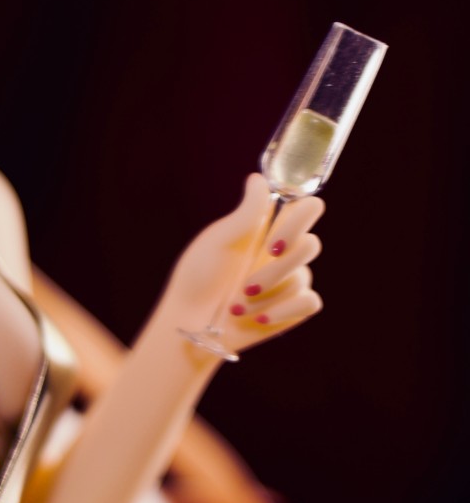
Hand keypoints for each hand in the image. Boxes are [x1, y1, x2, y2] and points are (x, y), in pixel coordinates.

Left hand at [162, 175, 323, 357]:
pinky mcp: (293, 308)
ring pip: (303, 278)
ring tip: (235, 306)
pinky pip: (308, 303)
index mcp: (269, 229)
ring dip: (265, 295)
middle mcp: (284, 252)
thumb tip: (258, 178)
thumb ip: (247, 212)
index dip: (302, 220)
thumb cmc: (199, 276)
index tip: (272, 242)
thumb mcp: (220, 240)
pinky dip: (282, 311)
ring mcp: (291, 280)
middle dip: (276, 269)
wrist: (191, 323)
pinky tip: (258, 319)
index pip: (307, 209)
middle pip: (311, 246)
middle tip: (247, 284)